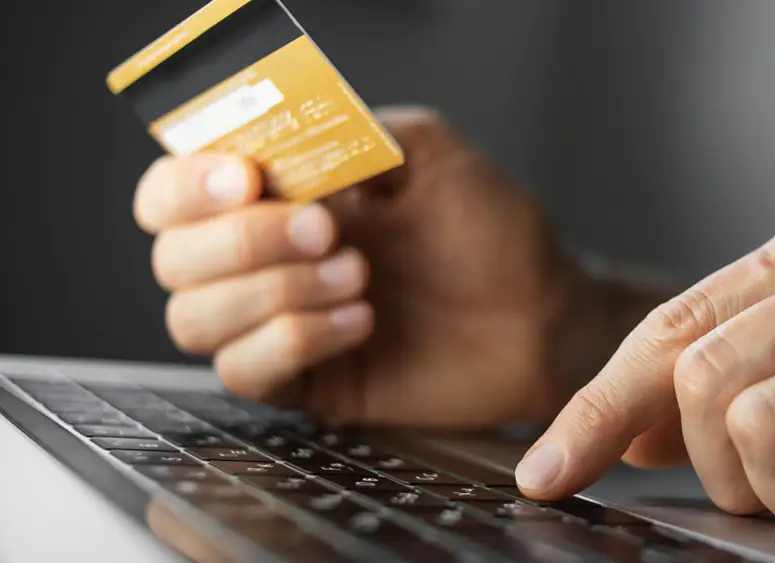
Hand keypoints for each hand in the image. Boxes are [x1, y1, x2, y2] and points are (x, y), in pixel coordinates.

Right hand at [134, 107, 588, 426]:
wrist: (541, 312)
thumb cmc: (491, 231)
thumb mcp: (427, 153)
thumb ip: (348, 134)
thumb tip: (272, 142)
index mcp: (281, 196)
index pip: (175, 191)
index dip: (188, 186)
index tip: (247, 180)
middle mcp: (265, 260)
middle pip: (173, 257)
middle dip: (243, 240)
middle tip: (327, 232)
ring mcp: (278, 324)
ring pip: (193, 319)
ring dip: (270, 293)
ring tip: (358, 278)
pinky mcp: (305, 382)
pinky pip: (243, 373)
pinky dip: (294, 341)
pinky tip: (360, 323)